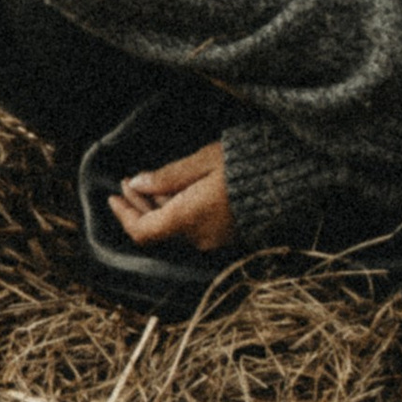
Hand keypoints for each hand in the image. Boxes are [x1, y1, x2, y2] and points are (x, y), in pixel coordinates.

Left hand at [110, 140, 234, 253]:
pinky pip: (192, 228)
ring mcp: (213, 239)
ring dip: (158, 208)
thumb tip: (137, 183)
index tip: (113, 195)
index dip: (124, 215)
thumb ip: (167, 176)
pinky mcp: (226, 236)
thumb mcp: (202, 161)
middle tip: (130, 180)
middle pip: (156, 230)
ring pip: (173, 228)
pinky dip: (178, 212)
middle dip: (138, 206)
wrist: (288, 180)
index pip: (142, 231)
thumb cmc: (245, 164)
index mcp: (188, 218)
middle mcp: (197, 236)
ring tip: (152, 181)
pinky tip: (177, 191)